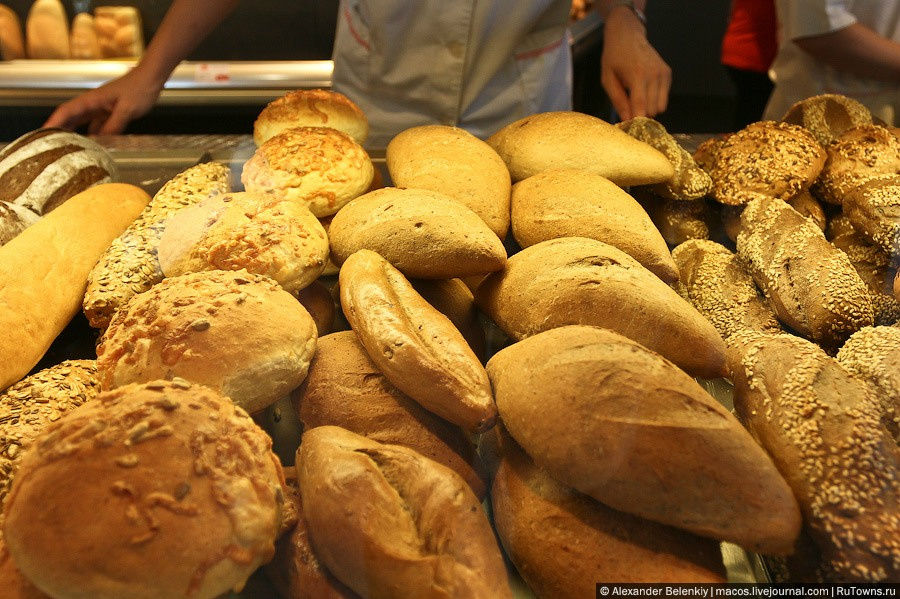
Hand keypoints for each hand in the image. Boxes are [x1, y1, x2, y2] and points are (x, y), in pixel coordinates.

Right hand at [43, 64, 164, 133]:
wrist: (151, 78)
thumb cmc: (140, 88)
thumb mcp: (128, 109)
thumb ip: (115, 124)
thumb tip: (102, 139)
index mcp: (92, 100)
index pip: (66, 111)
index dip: (54, 122)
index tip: (43, 133)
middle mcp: (93, 104)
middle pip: (70, 118)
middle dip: (58, 130)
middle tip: (48, 145)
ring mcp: (101, 108)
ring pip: (82, 122)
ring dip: (73, 133)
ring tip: (66, 148)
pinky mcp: (110, 112)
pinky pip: (97, 126)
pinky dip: (92, 135)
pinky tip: (92, 145)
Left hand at [600, 6, 670, 120]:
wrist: (627, 35)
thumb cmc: (614, 58)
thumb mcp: (608, 79)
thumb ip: (618, 100)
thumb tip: (627, 120)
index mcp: (638, 75)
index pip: (641, 106)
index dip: (636, 121)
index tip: (629, 128)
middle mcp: (654, 74)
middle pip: (652, 110)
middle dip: (640, 114)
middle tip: (629, 109)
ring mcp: (663, 73)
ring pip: (660, 107)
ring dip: (648, 108)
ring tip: (635, 97)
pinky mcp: (668, 73)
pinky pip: (664, 99)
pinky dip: (654, 100)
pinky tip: (644, 90)